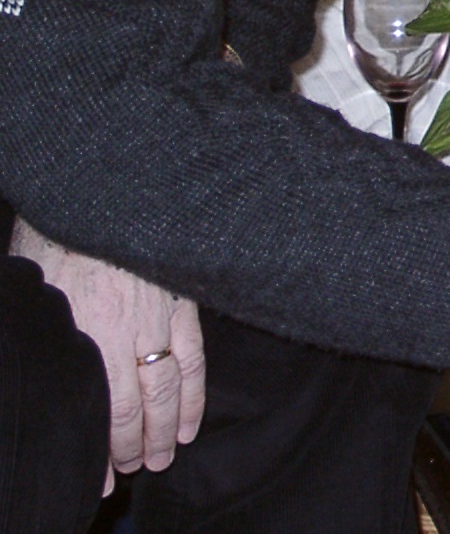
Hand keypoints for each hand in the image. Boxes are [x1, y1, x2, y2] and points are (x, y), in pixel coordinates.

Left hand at [10, 220, 205, 492]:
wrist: (103, 193)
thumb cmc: (58, 240)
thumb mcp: (33, 291)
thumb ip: (45, 332)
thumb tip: (34, 367)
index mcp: (82, 337)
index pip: (93, 407)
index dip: (95, 447)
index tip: (95, 477)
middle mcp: (120, 337)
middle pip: (132, 408)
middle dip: (131, 447)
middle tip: (132, 471)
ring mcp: (157, 321)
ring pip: (166, 390)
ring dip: (164, 430)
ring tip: (162, 458)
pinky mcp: (182, 302)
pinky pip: (194, 358)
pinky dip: (194, 395)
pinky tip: (188, 422)